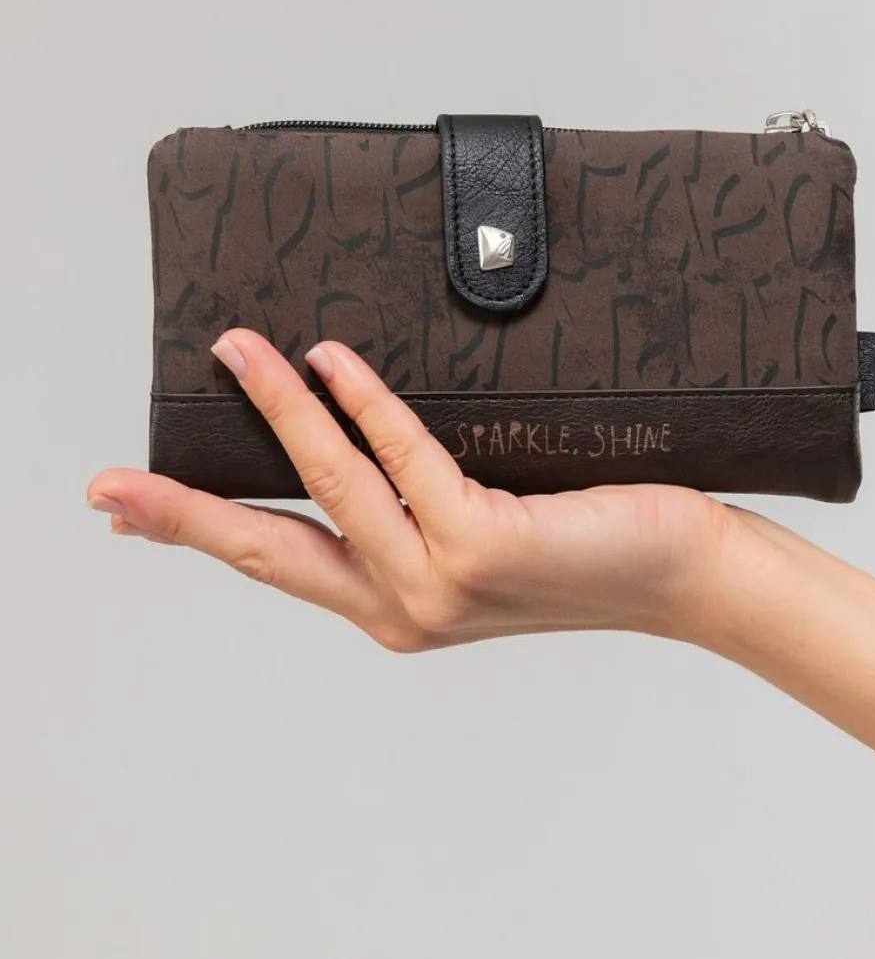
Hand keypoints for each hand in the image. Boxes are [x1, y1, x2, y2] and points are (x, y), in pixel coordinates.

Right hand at [88, 330, 735, 651]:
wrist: (682, 573)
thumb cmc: (586, 540)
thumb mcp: (475, 531)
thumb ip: (411, 502)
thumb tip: (353, 424)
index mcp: (395, 608)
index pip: (281, 565)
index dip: (200, 536)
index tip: (135, 518)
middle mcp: (406, 611)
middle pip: (270, 551)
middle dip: (181, 514)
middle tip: (108, 487)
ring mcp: (440, 588)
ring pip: (333, 485)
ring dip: (277, 409)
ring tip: (237, 347)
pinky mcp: (483, 549)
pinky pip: (407, 457)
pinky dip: (364, 402)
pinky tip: (330, 358)